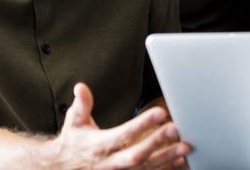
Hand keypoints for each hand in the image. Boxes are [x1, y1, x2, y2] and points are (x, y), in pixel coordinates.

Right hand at [46, 83, 189, 169]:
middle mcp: (110, 162)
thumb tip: (81, 87)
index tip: (160, 113)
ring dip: (167, 157)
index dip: (142, 124)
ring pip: (146, 167)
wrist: (64, 168)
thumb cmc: (74, 142)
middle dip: (157, 142)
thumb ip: (81, 105)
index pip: (123, 134)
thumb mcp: (74, 122)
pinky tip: (179, 160)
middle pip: (137, 154)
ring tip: (185, 146)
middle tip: (175, 129)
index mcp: (99, 145)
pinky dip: (165, 168)